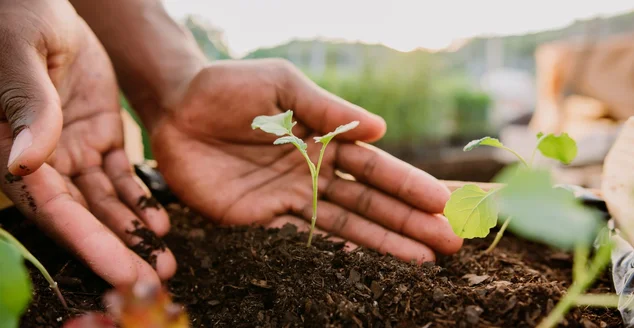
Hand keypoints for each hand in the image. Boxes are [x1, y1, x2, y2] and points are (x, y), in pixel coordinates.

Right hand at [0, 0, 174, 286]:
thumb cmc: (17, 19)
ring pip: (106, 201)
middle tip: (151, 280)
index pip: (50, 208)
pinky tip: (160, 224)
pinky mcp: (100, 136)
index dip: (85, 242)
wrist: (41, 3)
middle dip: (116, 249)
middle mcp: (43, 159)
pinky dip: (140, 199)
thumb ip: (28, 108)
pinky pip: (122, 175)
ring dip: (134, 232)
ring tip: (166, 260)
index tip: (119, 272)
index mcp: (11, 147)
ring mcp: (74, 149)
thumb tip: (25, 163)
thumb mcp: (20, 57)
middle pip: (82, 215)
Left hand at [147, 59, 462, 262]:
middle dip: (408, 222)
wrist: (174, 108)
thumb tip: (382, 130)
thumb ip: (327, 109)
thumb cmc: (228, 87)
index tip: (440, 203)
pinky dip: (334, 253)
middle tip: (448, 244)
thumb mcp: (283, 84)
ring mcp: (288, 198)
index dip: (406, 185)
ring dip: (384, 243)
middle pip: (369, 202)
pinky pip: (301, 238)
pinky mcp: (259, 218)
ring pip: (345, 224)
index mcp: (322, 138)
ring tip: (422, 261)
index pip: (373, 166)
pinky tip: (365, 267)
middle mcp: (313, 172)